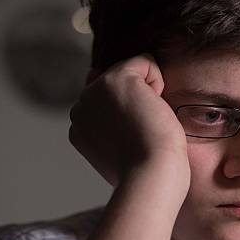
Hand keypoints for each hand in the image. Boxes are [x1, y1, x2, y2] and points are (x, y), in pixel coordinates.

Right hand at [69, 54, 189, 187]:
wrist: (151, 177)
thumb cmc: (146, 172)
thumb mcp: (122, 151)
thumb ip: (113, 125)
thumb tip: (109, 92)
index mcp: (80, 126)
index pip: (111, 101)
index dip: (132, 116)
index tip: (134, 142)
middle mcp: (80, 106)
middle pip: (123, 84)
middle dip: (140, 104)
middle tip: (141, 135)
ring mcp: (94, 92)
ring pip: (133, 73)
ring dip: (149, 96)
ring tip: (146, 124)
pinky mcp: (115, 79)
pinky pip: (146, 62)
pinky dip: (159, 83)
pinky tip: (152, 110)